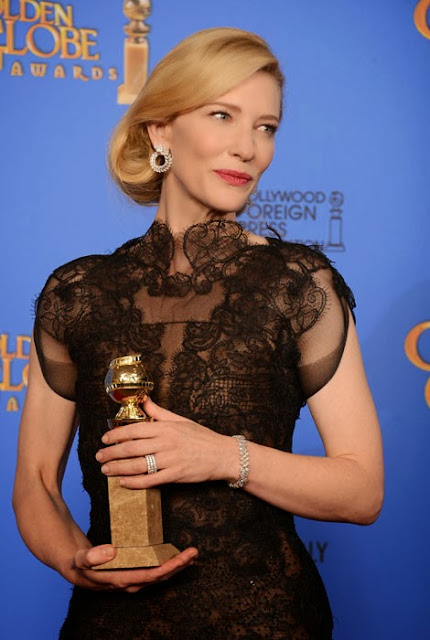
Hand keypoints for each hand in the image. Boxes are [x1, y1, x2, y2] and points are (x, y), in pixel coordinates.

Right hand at [69, 544, 197, 592]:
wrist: (77, 571)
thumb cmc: (80, 564)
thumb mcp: (80, 559)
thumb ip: (92, 556)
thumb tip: (111, 551)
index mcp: (119, 580)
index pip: (148, 576)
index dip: (166, 568)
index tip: (180, 559)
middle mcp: (130, 583)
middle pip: (159, 577)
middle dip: (178, 565)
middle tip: (193, 552)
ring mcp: (134, 580)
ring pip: (160, 575)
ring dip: (177, 565)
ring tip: (192, 554)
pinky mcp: (135, 574)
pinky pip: (155, 571)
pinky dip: (168, 564)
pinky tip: (178, 557)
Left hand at [96, 397, 238, 488]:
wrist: (222, 454)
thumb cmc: (201, 436)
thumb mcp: (180, 420)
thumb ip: (159, 412)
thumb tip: (143, 399)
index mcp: (166, 427)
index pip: (134, 430)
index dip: (116, 434)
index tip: (105, 439)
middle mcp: (166, 443)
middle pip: (131, 448)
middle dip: (111, 453)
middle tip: (99, 457)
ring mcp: (170, 460)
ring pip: (137, 465)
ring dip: (118, 468)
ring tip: (106, 470)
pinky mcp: (175, 475)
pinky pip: (150, 480)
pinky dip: (134, 483)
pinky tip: (123, 483)